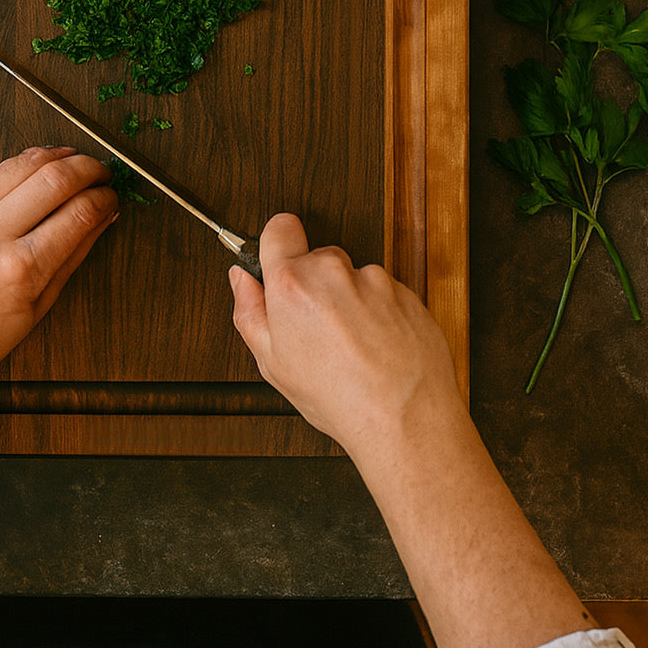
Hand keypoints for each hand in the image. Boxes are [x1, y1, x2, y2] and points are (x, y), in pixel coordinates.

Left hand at [0, 147, 117, 400]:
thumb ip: (73, 254)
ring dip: (59, 156)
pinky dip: (26, 164)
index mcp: (19, 268)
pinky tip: (41, 168)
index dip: (104, 199)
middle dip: (89, 168)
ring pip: (25, 162)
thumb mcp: (39, 306)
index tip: (112, 198)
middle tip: (102, 173)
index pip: (78, 213)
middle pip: (55, 177)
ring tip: (77, 162)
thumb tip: (101, 219)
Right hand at [229, 214, 465, 481]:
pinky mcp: (406, 292)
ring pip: (354, 278)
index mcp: (293, 284)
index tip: (280, 263)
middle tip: (317, 330)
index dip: (277, 245)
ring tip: (353, 347)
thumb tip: (241, 279)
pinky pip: (384, 293)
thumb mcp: (273, 364)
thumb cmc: (338, 398)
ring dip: (351, 301)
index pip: (279, 228)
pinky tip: (378, 348)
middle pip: (318, 257)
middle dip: (315, 285)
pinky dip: (381, 313)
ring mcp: (375, 280)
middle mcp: (334, 272)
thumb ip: (250, 311)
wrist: (405, 419)